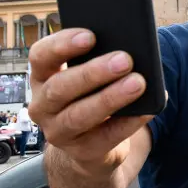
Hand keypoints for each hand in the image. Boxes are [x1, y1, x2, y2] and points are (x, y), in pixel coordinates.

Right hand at [28, 28, 154, 172]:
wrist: (90, 146)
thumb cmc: (92, 96)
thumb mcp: (90, 77)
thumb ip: (101, 60)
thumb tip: (134, 49)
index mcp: (43, 77)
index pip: (40, 56)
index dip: (62, 45)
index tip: (90, 36)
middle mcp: (43, 105)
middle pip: (60, 87)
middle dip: (93, 72)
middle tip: (125, 59)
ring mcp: (59, 132)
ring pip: (79, 115)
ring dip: (110, 98)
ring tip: (138, 83)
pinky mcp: (82, 152)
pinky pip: (106, 137)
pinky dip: (129, 122)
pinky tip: (146, 110)